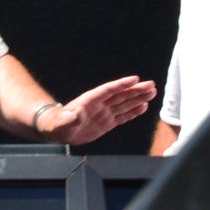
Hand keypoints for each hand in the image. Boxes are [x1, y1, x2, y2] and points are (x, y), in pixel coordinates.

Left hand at [39, 75, 155, 145]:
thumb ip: (71, 118)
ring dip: (138, 98)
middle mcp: (100, 105)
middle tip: (151, 85)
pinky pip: (123, 116)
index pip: (109, 90)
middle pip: (121, 95)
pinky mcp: (106, 123)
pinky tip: (143, 107)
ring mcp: (104, 113)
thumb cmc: (58, 124)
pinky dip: (133, 112)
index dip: (122, 84)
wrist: (58, 131)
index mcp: (90, 101)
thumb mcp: (63, 122)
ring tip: (152, 92)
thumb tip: (78, 113)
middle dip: (136, 90)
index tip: (135, 79)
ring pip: (125, 104)